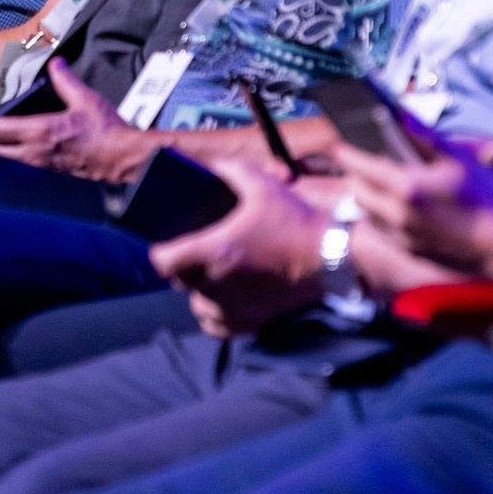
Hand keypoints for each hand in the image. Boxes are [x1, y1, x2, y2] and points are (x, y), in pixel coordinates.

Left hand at [0, 61, 153, 184]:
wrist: (122, 159)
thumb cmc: (106, 133)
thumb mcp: (85, 99)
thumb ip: (65, 80)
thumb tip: (56, 65)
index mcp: (39, 132)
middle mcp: (34, 153)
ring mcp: (40, 167)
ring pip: (4, 161)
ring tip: (2, 135)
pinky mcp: (49, 174)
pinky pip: (21, 168)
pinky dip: (14, 158)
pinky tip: (23, 147)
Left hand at [149, 165, 326, 337]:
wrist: (332, 257)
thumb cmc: (296, 222)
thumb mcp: (263, 185)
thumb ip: (232, 172)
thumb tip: (213, 167)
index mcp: (217, 251)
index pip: (165, 262)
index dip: (160, 253)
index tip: (166, 245)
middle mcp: (220, 283)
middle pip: (179, 281)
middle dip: (181, 267)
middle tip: (194, 252)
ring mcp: (235, 306)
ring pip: (197, 304)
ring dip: (198, 290)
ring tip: (210, 275)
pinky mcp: (251, 321)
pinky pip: (216, 325)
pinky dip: (214, 314)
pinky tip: (222, 299)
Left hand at [337, 134, 492, 272]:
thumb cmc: (486, 198)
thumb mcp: (458, 158)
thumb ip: (424, 136)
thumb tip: (399, 114)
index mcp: (406, 187)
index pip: (360, 165)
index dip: (347, 152)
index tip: (340, 144)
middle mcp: (397, 214)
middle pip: (357, 190)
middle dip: (356, 174)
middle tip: (363, 162)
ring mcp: (401, 236)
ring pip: (366, 212)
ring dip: (366, 197)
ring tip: (380, 184)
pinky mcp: (408, 251)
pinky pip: (380, 230)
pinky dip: (380, 216)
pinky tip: (397, 207)